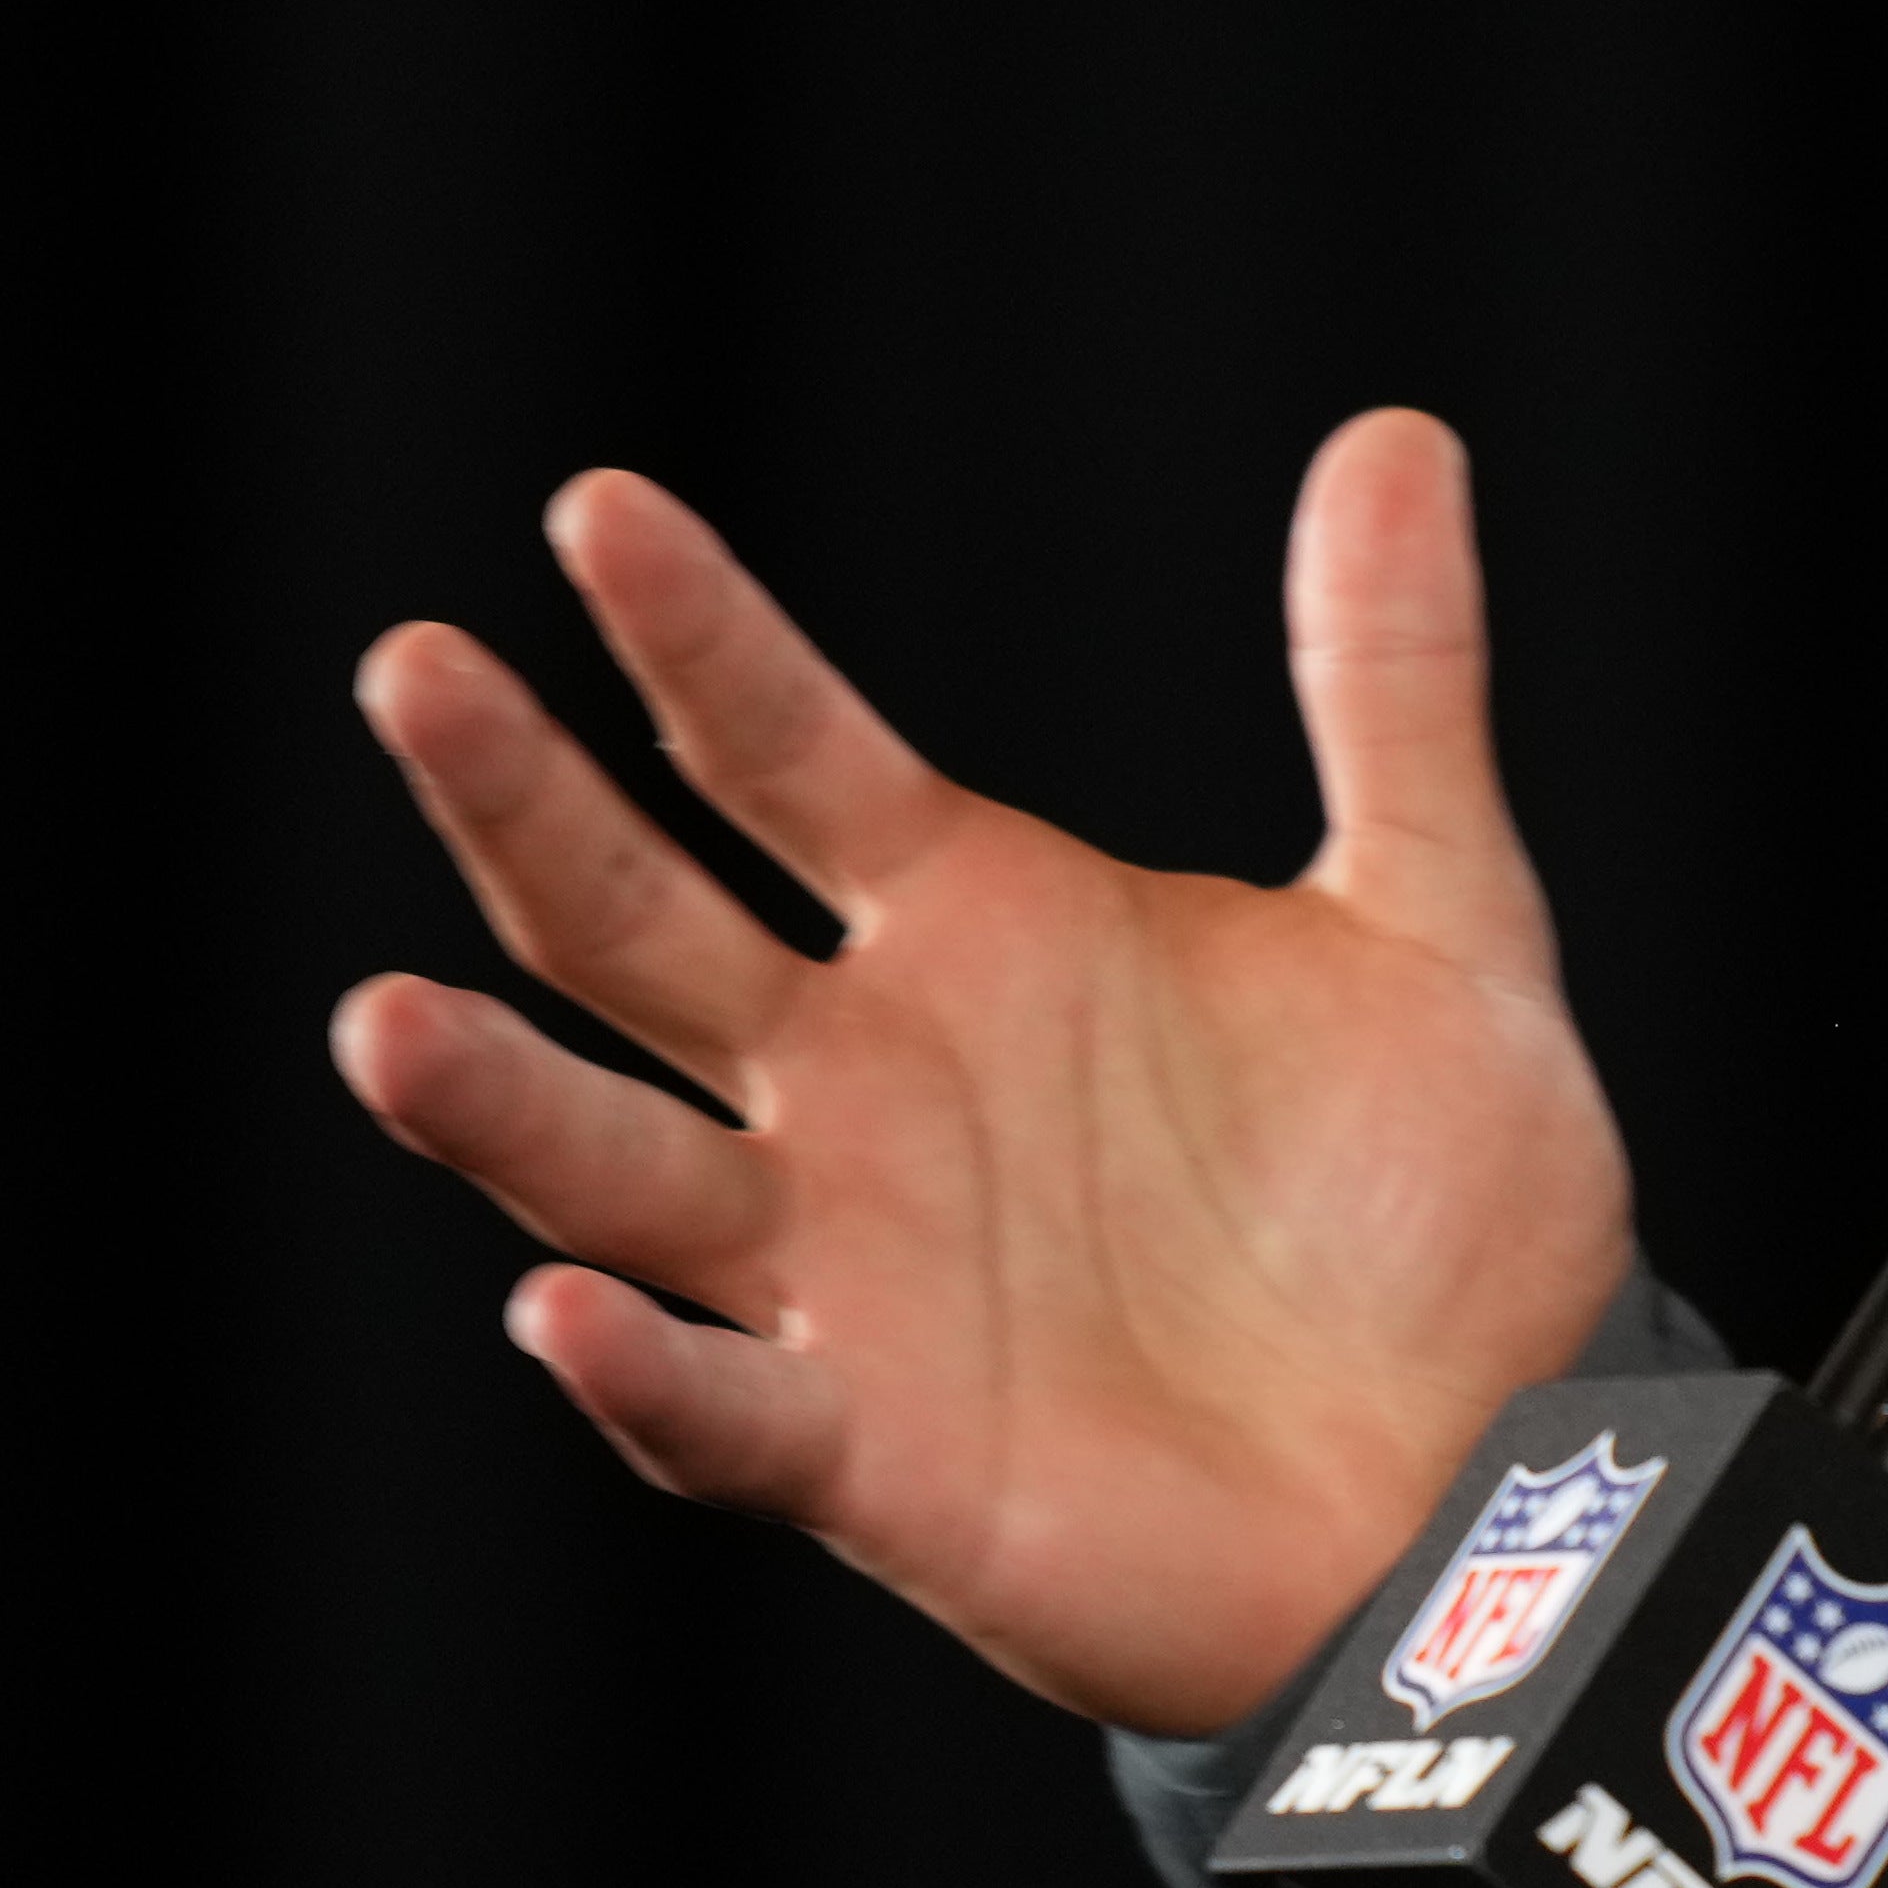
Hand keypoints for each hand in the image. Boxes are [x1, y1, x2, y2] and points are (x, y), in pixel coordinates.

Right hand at [326, 408, 1636, 1736]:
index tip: (600, 508)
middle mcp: (862, 1081)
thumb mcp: (1438, 913)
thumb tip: (1400, 431)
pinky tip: (562, 1312)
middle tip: (417, 675)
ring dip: (499, 1103)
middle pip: (635, 925)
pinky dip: (642, 1372)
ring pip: (619, 1169)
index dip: (696, 636)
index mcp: (971, 921)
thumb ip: (1392, 681)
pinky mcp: (878, 1454)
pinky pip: (725, 1412)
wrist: (1506, 1456)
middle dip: (518, 806)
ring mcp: (844, 1270)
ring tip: (380, 1022)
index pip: (782, 749)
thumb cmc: (1438, 1199)